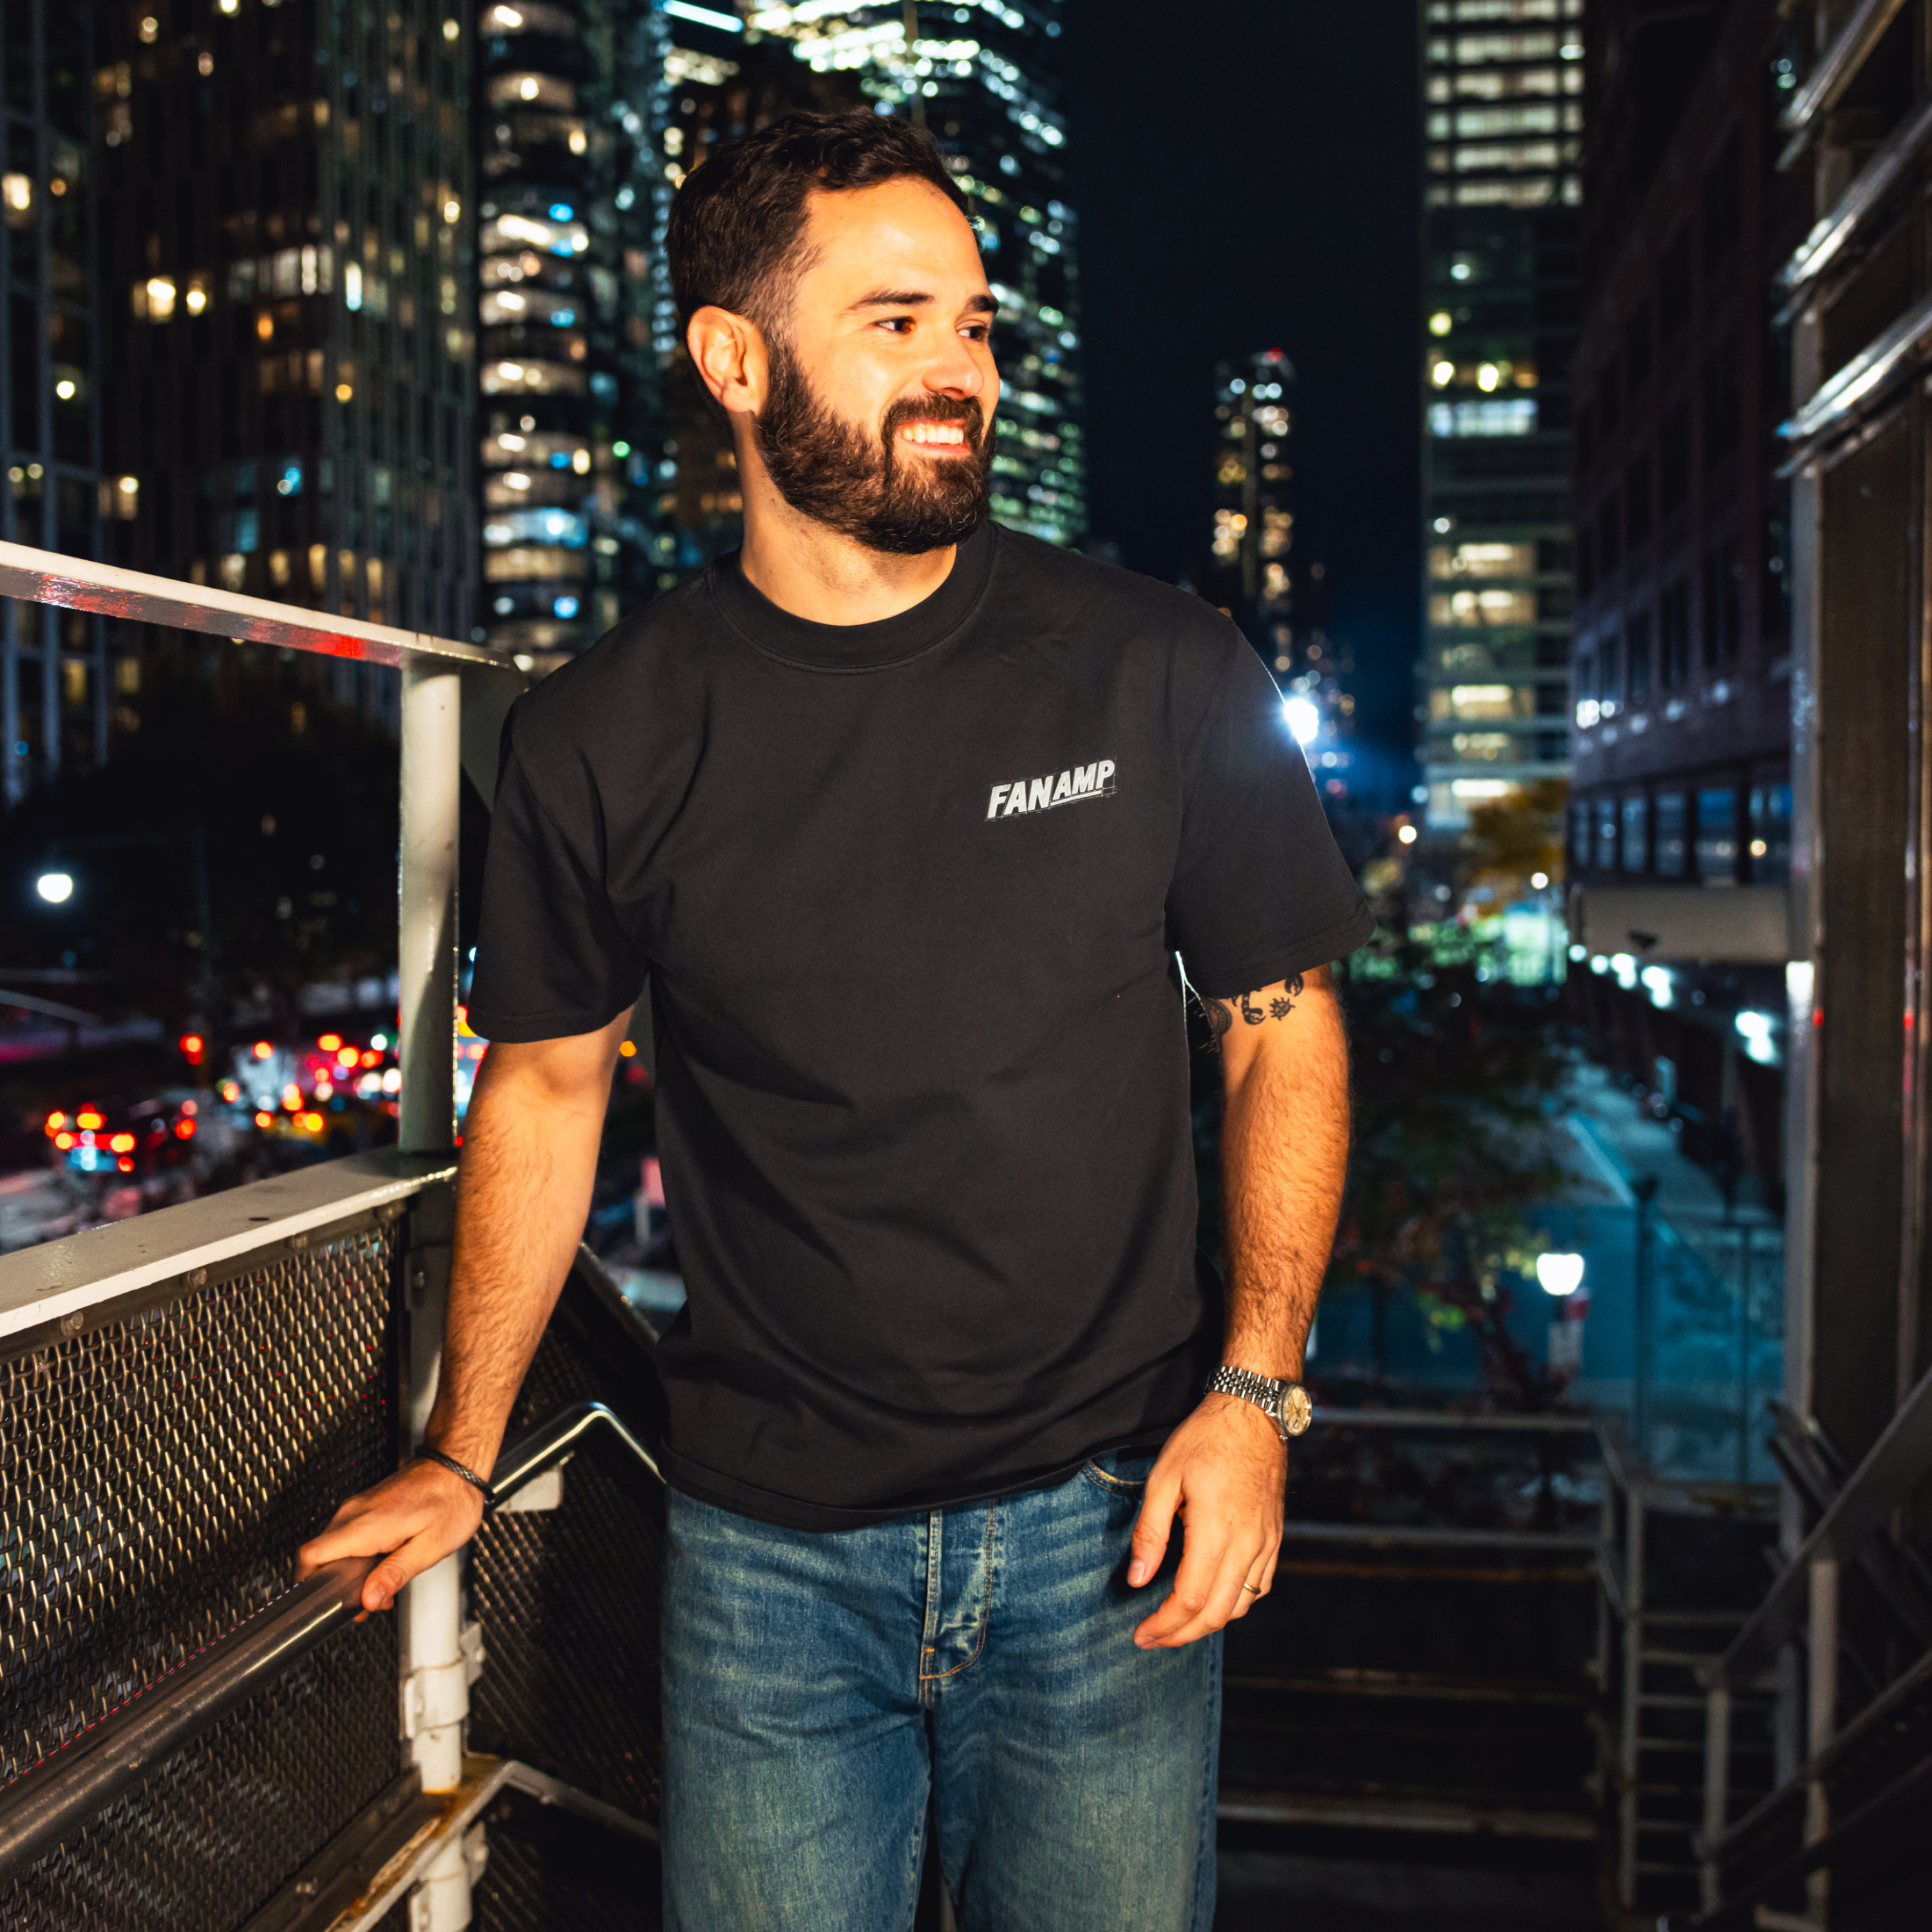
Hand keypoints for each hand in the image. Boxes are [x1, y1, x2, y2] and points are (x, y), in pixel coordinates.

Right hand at [296, 1459, 486, 1614]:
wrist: (456, 1466)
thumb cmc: (450, 1502)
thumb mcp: (429, 1547)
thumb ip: (394, 1575)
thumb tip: (368, 1600)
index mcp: (364, 1526)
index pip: (310, 1555)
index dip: (309, 1584)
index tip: (327, 1603)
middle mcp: (353, 1513)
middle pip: (319, 1556)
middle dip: (336, 1584)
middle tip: (365, 1602)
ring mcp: (358, 1506)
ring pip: (334, 1547)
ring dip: (349, 1571)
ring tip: (380, 1586)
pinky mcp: (366, 1505)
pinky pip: (348, 1535)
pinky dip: (358, 1555)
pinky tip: (383, 1565)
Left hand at [1127, 1393, 1285, 1648]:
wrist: (1255, 1413)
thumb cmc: (1206, 1439)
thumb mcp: (1164, 1478)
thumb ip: (1150, 1532)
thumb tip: (1138, 1579)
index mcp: (1216, 1531)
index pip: (1189, 1599)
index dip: (1164, 1624)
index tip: (1140, 1633)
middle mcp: (1247, 1544)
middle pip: (1215, 1613)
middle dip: (1180, 1634)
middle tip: (1152, 1639)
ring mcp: (1266, 1543)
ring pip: (1240, 1605)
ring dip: (1207, 1624)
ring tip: (1177, 1625)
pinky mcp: (1275, 1538)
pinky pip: (1260, 1587)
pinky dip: (1235, 1605)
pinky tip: (1214, 1600)